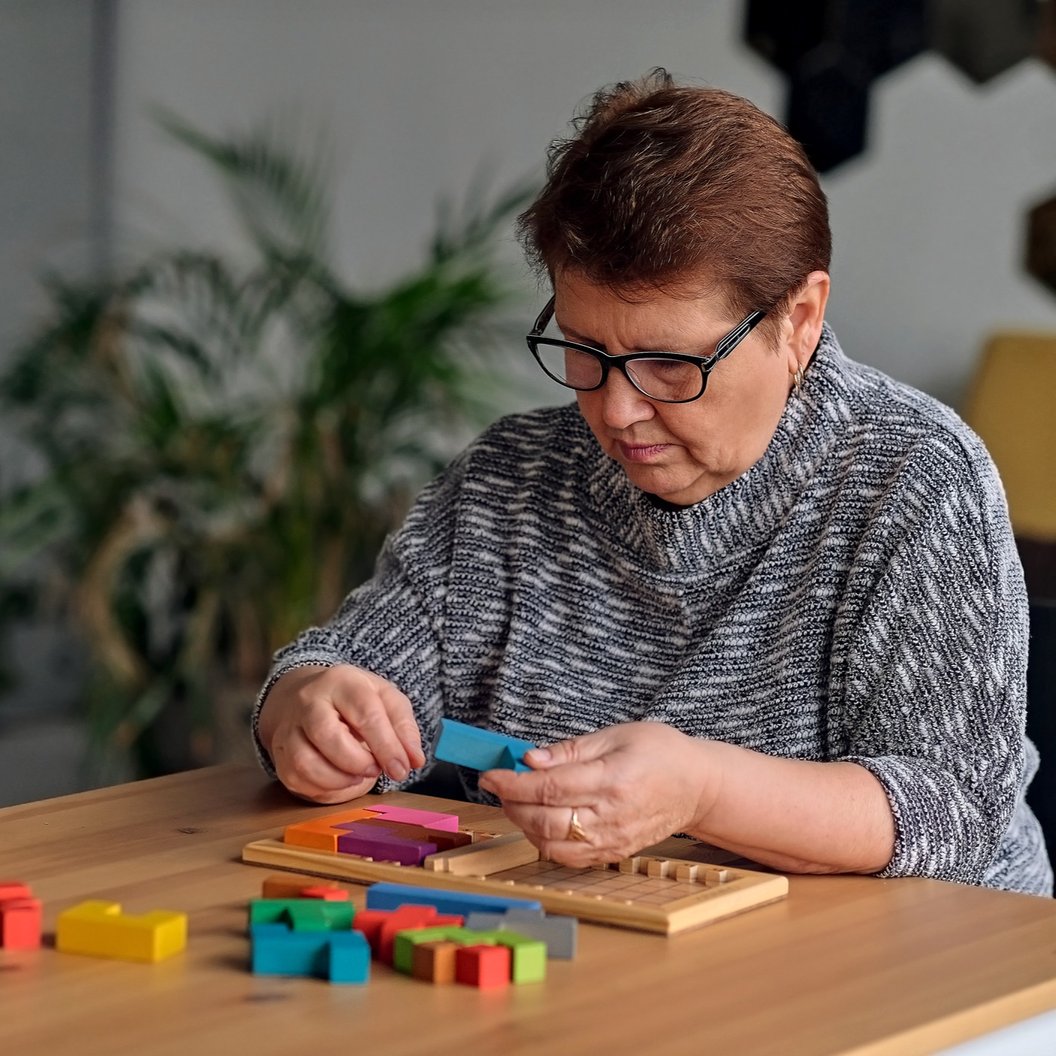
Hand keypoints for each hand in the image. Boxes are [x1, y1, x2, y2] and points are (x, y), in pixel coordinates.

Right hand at [257, 664, 424, 803]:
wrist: (307, 696)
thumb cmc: (354, 700)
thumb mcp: (385, 700)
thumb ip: (403, 728)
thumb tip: (414, 760)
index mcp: (342, 682)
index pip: (365, 712)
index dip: (386, 745)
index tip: (402, 769)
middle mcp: (309, 701)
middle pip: (326, 734)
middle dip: (357, 762)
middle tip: (376, 770)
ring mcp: (289, 727)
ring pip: (305, 762)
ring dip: (339, 780)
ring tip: (359, 776)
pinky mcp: (280, 753)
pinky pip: (296, 779)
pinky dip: (323, 788)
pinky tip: (340, 781)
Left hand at [478, 722, 714, 865]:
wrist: (697, 786)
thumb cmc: (660, 752)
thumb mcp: (616, 735)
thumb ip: (569, 750)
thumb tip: (530, 760)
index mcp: (612, 780)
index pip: (549, 788)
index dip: (512, 783)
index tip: (491, 775)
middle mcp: (611, 816)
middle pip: (544, 820)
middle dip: (512, 803)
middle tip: (501, 785)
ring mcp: (612, 840)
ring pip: (551, 844)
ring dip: (524, 824)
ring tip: (519, 801)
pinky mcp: (614, 854)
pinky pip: (569, 858)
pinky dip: (545, 842)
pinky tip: (540, 821)